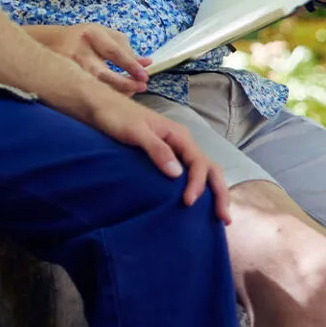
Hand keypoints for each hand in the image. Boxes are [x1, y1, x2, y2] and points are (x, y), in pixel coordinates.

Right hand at [28, 23, 149, 94]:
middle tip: (141, 87)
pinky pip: (87, 91)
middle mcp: (78, 51)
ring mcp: (68, 67)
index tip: (145, 75)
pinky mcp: (63, 79)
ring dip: (116, 92)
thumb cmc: (84, 37)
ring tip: (131, 92)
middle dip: (125, 83)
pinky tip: (114, 96)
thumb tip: (146, 63)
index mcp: (91, 34)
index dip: (131, 65)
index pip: (114, 52)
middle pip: (103, 74)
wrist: (50, 42)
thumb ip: (126, 48)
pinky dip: (103, 95)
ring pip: (95, 86)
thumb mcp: (104, 34)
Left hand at [79, 91, 231, 223]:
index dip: (198, 184)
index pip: (199, 162)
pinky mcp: (165, 156)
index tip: (188, 202)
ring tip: (218, 216)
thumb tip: (177, 173)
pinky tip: (197, 203)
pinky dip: (198, 187)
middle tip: (225, 219)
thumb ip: (156, 150)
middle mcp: (182, 143)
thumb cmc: (116, 117)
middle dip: (219, 192)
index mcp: (179, 135)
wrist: (101, 108)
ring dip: (213, 192)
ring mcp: (175, 149)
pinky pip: (188, 173)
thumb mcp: (135, 132)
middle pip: (209, 168)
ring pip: (202, 171)